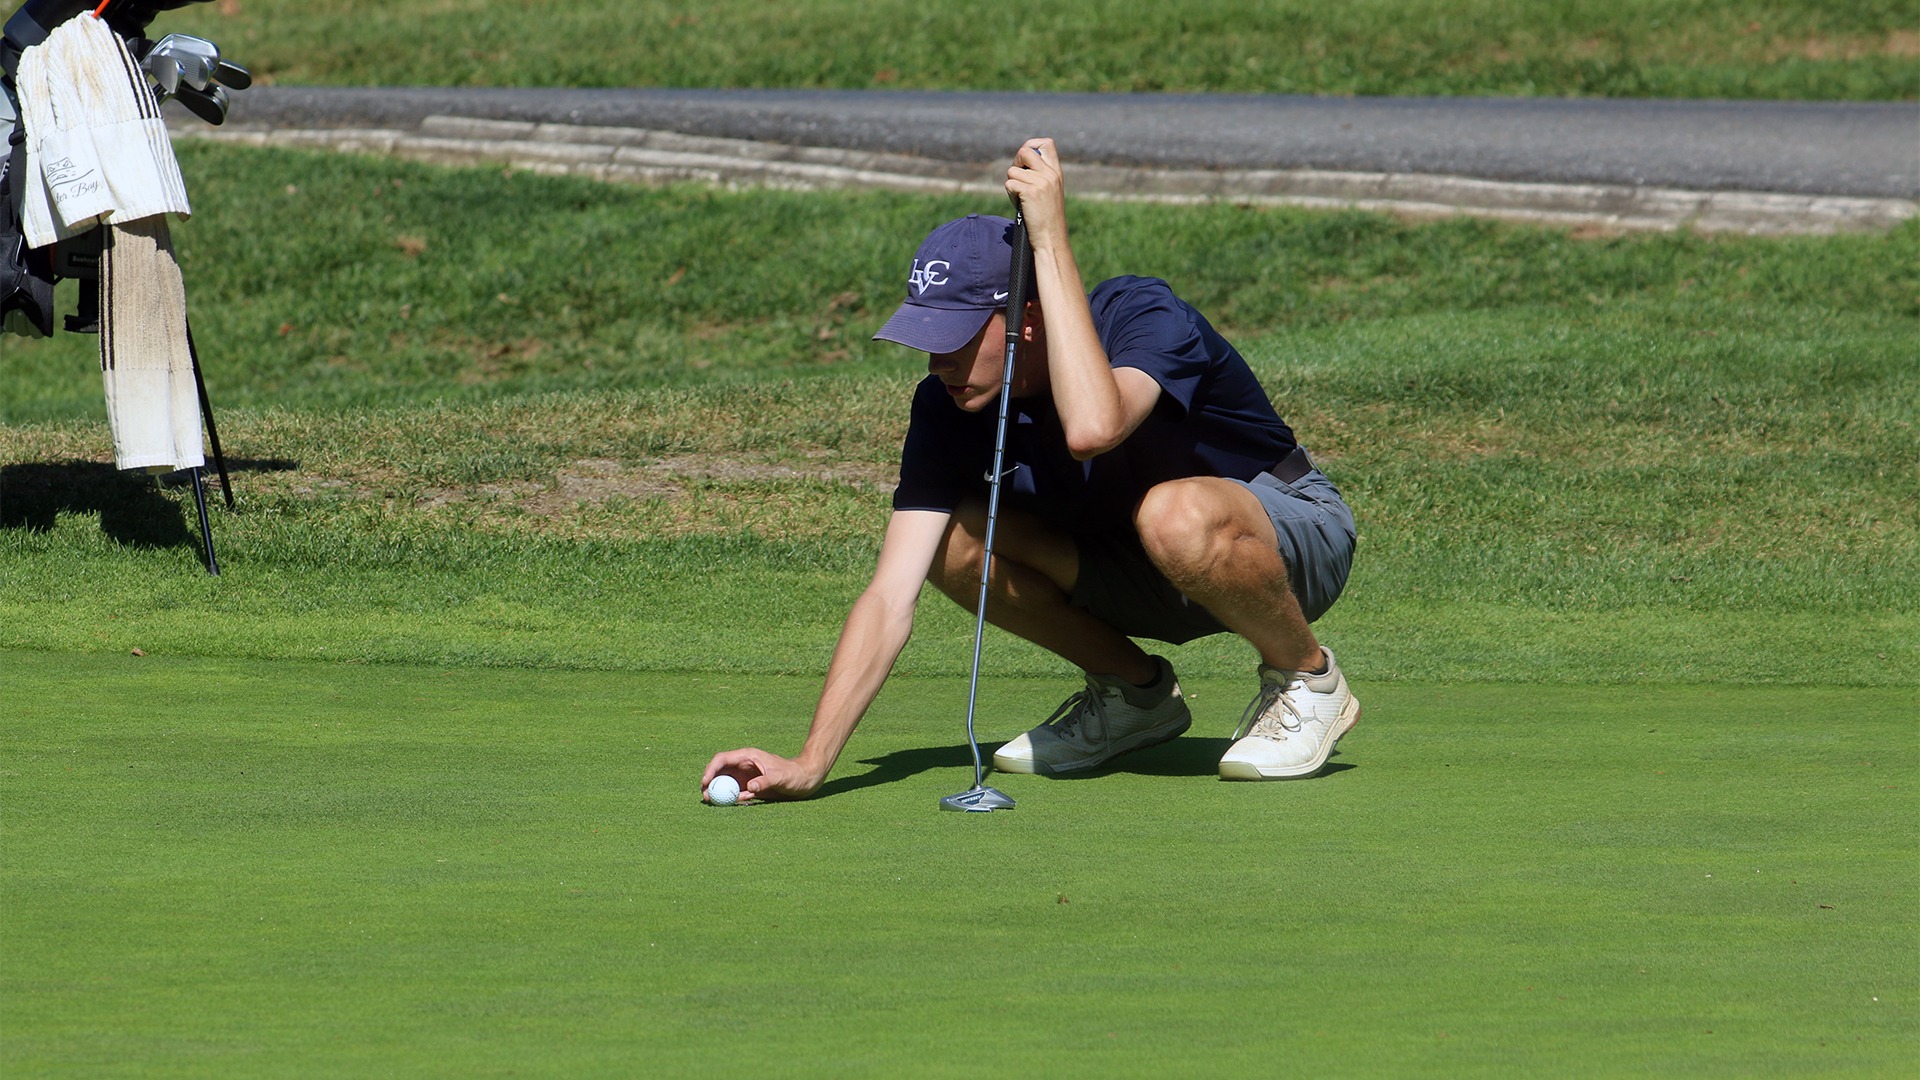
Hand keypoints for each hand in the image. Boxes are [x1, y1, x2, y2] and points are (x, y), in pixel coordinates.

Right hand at [700, 748, 823, 803]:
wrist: (805, 780)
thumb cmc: (795, 775)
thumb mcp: (781, 778)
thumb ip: (765, 781)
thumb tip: (749, 788)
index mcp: (748, 756)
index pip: (722, 759)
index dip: (711, 770)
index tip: (705, 782)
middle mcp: (743, 765)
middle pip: (720, 771)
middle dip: (709, 782)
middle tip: (705, 796)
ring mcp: (746, 776)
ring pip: (725, 783)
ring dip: (717, 791)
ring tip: (712, 802)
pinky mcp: (750, 787)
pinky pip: (734, 792)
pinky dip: (729, 798)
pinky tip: (730, 804)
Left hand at [1005, 138, 1067, 250]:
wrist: (1051, 238)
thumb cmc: (1048, 219)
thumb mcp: (1050, 192)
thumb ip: (1041, 176)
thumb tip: (1020, 162)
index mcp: (1056, 172)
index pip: (1046, 143)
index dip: (1030, 146)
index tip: (1025, 161)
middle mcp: (1050, 174)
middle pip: (1024, 151)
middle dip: (1015, 164)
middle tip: (1017, 179)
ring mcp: (1041, 182)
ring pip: (1012, 171)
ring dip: (1012, 185)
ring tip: (1021, 199)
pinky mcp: (1030, 192)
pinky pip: (1009, 184)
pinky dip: (1010, 195)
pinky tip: (1019, 205)